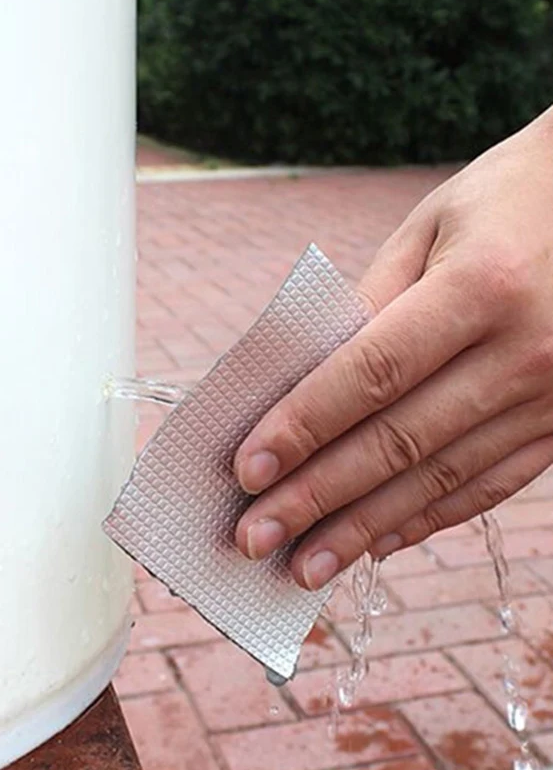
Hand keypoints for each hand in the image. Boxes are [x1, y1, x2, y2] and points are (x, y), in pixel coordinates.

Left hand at [233, 105, 552, 589]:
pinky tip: (377, 545)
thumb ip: (368, 306)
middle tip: (254, 538)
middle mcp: (526, 351)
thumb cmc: (506, 202)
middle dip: (316, 497)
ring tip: (303, 566)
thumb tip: (303, 384)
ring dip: (363, 529)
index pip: (370, 374)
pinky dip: (429, 518)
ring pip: (440, 478)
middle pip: (398, 441)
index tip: (246, 471)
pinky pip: (490, 485)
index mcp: (483, 287)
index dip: (303, 427)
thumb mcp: (430, 229)